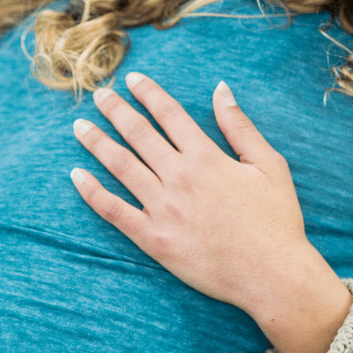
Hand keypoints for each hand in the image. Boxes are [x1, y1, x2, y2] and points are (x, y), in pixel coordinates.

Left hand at [70, 73, 350, 352]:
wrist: (271, 273)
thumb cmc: (276, 218)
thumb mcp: (268, 164)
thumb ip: (240, 126)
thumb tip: (221, 89)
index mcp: (207, 157)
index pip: (170, 114)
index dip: (149, 93)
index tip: (132, 79)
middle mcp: (179, 178)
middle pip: (139, 134)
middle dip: (116, 110)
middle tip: (99, 94)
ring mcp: (163, 209)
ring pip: (120, 167)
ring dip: (97, 143)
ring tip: (80, 127)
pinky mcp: (154, 240)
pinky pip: (114, 211)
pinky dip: (92, 192)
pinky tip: (76, 176)